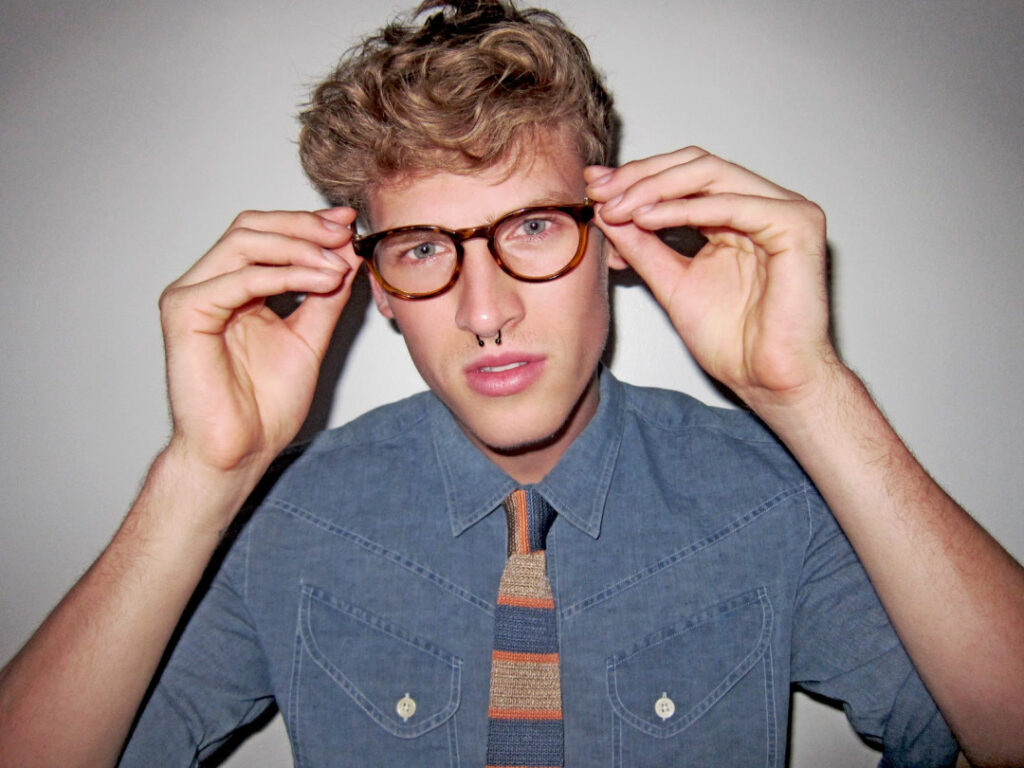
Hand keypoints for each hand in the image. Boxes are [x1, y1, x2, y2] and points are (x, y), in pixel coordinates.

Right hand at [158, 207, 360, 480]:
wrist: (241, 451)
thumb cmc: (264, 405)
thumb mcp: (308, 338)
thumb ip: (324, 296)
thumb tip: (346, 254)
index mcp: (231, 288)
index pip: (264, 234)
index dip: (306, 223)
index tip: (348, 223)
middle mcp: (207, 285)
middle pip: (251, 227)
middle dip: (303, 226)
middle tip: (343, 234)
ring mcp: (191, 296)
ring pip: (244, 243)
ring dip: (299, 247)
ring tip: (336, 265)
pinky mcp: (185, 313)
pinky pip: (238, 278)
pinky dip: (284, 274)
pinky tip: (320, 281)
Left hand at [585, 147, 836, 409]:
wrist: (765, 379)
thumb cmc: (731, 340)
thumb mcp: (669, 281)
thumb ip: (642, 245)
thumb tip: (606, 209)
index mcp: (738, 213)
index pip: (684, 176)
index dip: (636, 178)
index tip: (594, 189)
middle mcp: (764, 204)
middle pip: (696, 165)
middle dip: (641, 176)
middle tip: (600, 192)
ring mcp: (786, 210)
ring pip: (711, 173)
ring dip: (655, 188)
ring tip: (618, 208)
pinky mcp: (798, 224)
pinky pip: (733, 204)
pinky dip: (685, 209)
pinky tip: (647, 219)